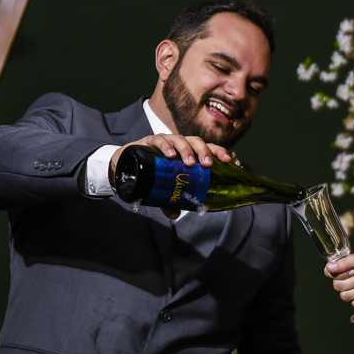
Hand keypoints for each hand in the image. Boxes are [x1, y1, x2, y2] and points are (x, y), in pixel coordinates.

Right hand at [109, 134, 231, 218]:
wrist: (125, 165)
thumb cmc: (152, 174)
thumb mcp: (162, 189)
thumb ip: (169, 200)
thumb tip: (176, 214)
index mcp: (187, 153)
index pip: (207, 148)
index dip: (218, 151)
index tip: (228, 160)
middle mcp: (178, 144)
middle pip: (196, 141)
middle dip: (204, 151)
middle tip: (207, 164)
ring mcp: (164, 141)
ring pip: (179, 139)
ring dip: (186, 149)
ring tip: (190, 162)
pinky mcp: (149, 141)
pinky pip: (158, 140)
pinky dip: (165, 146)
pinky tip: (170, 155)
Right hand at [325, 253, 353, 308]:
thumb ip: (346, 262)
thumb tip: (329, 267)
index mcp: (343, 268)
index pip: (328, 272)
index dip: (339, 273)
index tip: (352, 270)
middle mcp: (344, 280)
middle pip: (337, 286)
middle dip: (353, 281)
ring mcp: (351, 291)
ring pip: (345, 296)